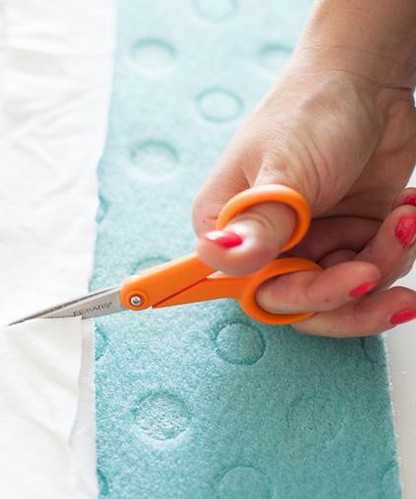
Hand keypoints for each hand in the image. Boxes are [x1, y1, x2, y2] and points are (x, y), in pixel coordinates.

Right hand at [194, 61, 415, 336]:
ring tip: (404, 219)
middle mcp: (268, 246)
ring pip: (346, 294)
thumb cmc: (309, 112)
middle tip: (383, 276)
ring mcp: (311, 245)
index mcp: (234, 231)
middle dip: (350, 298)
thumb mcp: (284, 169)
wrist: (365, 79)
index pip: (256, 289)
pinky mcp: (349, 239)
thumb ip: (258, 222)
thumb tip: (215, 257)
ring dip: (385, 263)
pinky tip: (406, 212)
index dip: (301, 298)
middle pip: (303, 305)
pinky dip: (399, 248)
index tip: (351, 280)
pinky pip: (375, 269)